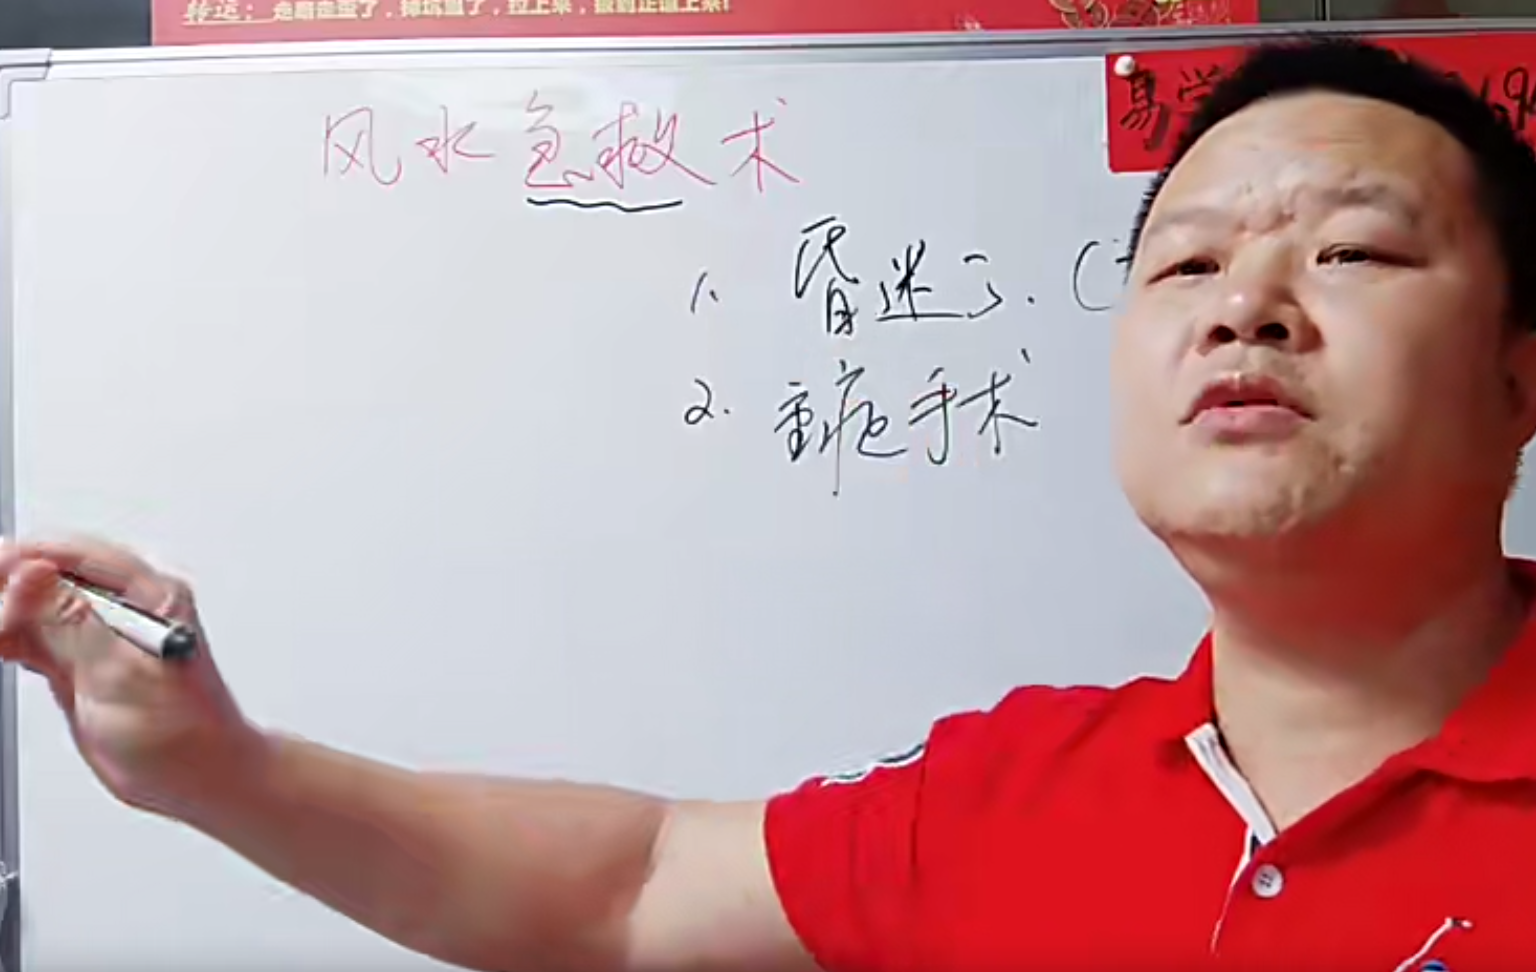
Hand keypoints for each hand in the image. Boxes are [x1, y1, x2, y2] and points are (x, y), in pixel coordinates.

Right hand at [0, 537, 258, 817]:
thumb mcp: (119, 675)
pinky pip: (34, 636)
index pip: (72, 554)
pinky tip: (2, 648)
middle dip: (6, 591)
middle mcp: (126, 605)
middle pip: (46, 575)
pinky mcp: (81, 660)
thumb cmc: (183, 732)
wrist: (198, 776)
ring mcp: (101, 632)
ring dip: (5, 616)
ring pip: (33, 606)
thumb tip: (33, 573)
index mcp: (150, 594)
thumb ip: (71, 622)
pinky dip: (10, 639)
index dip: (20, 559)